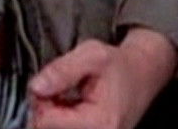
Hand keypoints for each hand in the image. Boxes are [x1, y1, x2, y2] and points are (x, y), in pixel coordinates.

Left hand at [28, 29, 177, 128]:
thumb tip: (35, 87)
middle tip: (54, 87)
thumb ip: (61, 70)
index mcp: (99, 122)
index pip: (46, 122)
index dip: (39, 99)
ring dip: (50, 114)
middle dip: (43, 108)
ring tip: (64, 95)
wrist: (141, 74)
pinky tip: (67, 105)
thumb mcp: (90, 55)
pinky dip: (58, 118)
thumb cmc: (118, 64)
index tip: (45, 83)